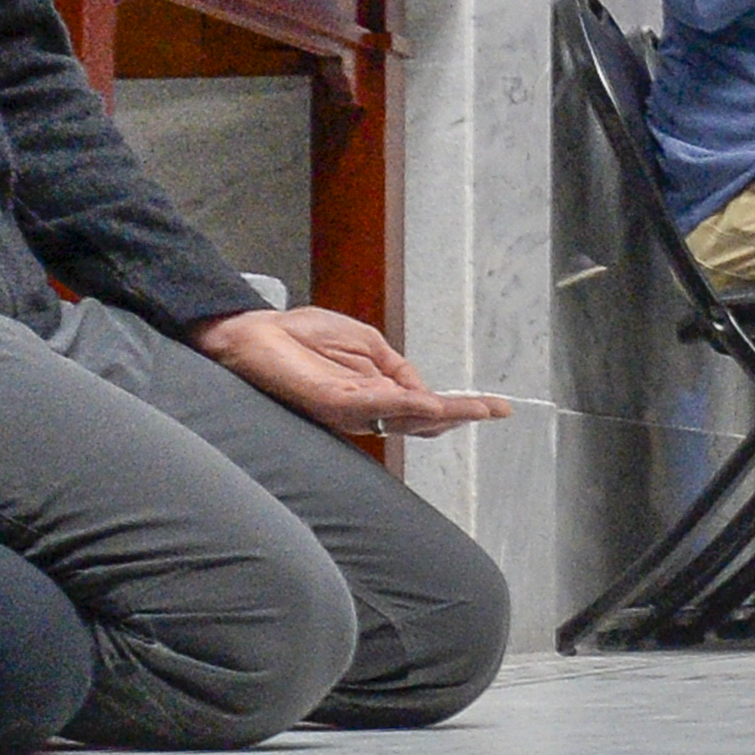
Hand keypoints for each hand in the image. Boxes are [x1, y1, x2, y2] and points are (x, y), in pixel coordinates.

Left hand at [197, 305, 510, 439]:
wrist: (255, 335)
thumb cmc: (300, 336)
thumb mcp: (362, 340)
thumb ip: (394, 365)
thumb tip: (423, 388)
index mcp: (376, 391)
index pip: (425, 405)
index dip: (462, 406)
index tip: (498, 406)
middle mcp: (368, 407)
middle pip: (424, 419)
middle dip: (462, 414)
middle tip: (497, 410)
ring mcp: (352, 408)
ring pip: (407, 417)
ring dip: (445, 413)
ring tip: (478, 409)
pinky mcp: (333, 402)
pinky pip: (377, 406)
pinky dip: (406, 405)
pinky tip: (431, 403)